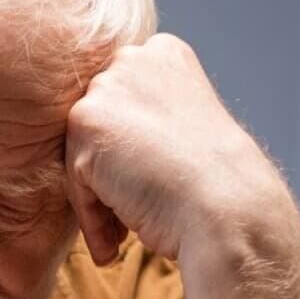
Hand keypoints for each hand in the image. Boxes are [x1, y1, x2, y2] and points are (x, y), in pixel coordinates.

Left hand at [64, 33, 274, 264]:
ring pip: (82, 156)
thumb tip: (106, 151)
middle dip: (108, 175)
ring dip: (99, 202)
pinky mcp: (86, 122)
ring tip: (120, 238)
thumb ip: (146, 122)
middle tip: (128, 217)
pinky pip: (75, 181)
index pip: (123, 106)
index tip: (146, 186)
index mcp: (164, 54)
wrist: (224, 204)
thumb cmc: (213, 182)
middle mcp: (134, 59)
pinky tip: (114, 245)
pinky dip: (92, 218)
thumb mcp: (183, 130)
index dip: (131, 153)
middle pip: (98, 129)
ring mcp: (108, 88)